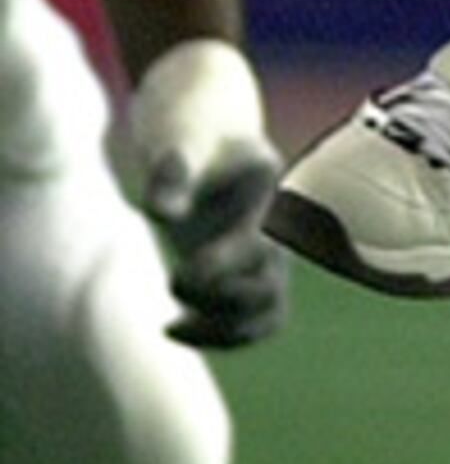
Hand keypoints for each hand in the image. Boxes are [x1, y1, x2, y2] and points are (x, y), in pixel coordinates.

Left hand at [120, 38, 285, 348]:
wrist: (212, 127)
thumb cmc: (190, 132)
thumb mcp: (177, 141)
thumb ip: (170, 174)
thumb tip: (163, 216)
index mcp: (263, 188)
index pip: (257, 242)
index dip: (223, 265)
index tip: (182, 273)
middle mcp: (273, 225)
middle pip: (267, 286)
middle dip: (219, 298)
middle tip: (174, 280)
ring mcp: (264, 249)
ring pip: (268, 312)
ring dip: (223, 329)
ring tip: (173, 324)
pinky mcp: (247, 270)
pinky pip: (253, 319)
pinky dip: (220, 335)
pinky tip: (171, 327)